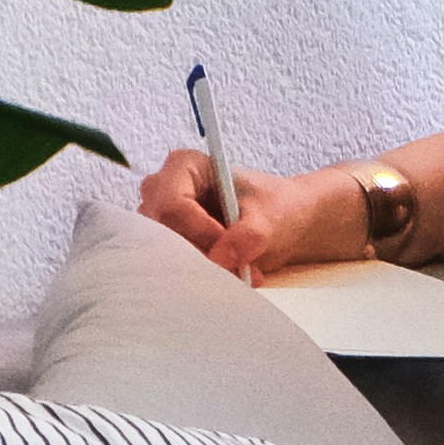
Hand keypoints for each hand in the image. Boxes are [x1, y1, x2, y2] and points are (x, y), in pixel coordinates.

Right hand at [140, 146, 284, 279]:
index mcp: (184, 166)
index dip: (199, 231)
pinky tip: (230, 278)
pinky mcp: (166, 246)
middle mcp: (162, 191)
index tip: (230, 250)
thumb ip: (248, 235)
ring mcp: (160, 220)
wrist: (283, 224)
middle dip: (199, 255)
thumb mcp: (269, 218)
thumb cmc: (274, 207)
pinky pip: (169, 268)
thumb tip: (220, 257)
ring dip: (201, 270)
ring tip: (240, 272)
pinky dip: (198, 277)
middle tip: (238, 270)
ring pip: (163, 254)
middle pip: (162, 232)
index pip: (173, 204)